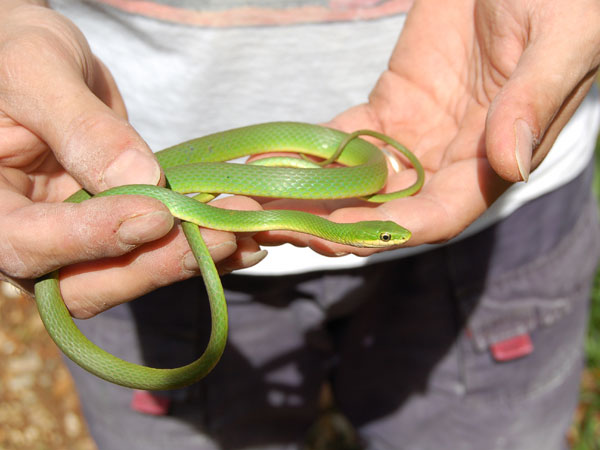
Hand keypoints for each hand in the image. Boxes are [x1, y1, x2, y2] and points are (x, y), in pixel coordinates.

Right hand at [0, 2, 263, 317]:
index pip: (30, 242)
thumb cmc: (13, 54)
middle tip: (223, 238)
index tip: (156, 215)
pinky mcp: (111, 232)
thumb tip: (140, 179)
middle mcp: (28, 238)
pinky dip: (198, 247)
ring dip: (190, 260)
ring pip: (127, 274)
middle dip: (158, 263)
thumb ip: (79, 127)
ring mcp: (72, 242)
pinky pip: (151, 251)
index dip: (94, 236)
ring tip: (248, 236)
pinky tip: (243, 238)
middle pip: (85, 283)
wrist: (34, 70)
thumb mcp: (36, 72)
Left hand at [256, 0, 599, 255]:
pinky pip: (344, 138)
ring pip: (358, 183)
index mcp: (493, 157)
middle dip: (334, 224)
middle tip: (279, 227)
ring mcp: (415, 135)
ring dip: (311, 198)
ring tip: (258, 206)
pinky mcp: (389, 106)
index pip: (442, 214)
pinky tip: (268, 162)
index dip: (393, 231)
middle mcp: (450, 159)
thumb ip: (533, 101)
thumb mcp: (558, 38)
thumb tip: (510, 163)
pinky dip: (308, 153)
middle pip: (388, 210)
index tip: (342, 236)